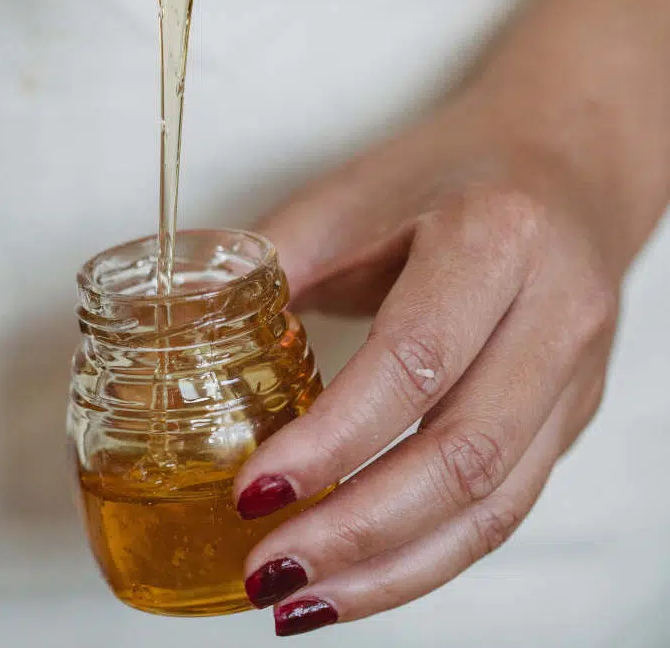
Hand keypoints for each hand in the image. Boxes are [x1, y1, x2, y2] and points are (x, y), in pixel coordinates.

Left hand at [234, 101, 621, 635]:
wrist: (567, 162)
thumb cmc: (454, 169)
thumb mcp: (359, 192)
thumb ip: (276, 258)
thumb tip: (186, 325)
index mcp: (496, 239)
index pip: (413, 362)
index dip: (331, 439)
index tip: (252, 488)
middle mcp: (556, 313)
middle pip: (462, 455)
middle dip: (357, 531)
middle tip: (268, 570)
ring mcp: (576, 374)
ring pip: (495, 504)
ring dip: (394, 569)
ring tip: (306, 600)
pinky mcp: (573, 414)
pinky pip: (509, 505)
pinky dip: (431, 553)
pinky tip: (366, 574)